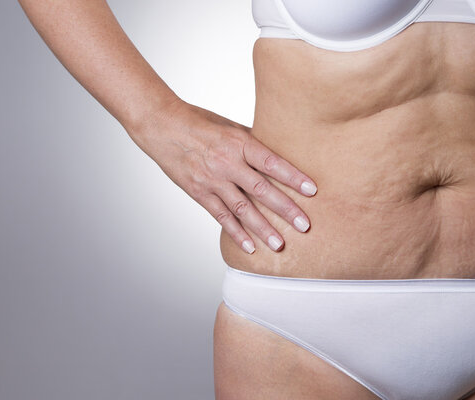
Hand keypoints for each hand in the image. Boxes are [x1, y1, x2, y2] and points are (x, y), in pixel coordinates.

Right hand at [133, 98, 316, 253]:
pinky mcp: (199, 192)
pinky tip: (249, 246)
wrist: (162, 127)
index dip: (293, 177)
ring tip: (280, 245)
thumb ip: (252, 143)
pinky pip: (220, 216)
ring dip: (262, 228)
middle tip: (304, 226)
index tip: (312, 190)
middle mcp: (227, 162)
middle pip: (261, 190)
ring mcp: (212, 180)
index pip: (272, 162)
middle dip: (285, 209)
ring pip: (242, 208)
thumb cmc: (199, 122)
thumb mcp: (230, 126)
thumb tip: (278, 154)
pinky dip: (235, 233)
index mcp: (238, 142)